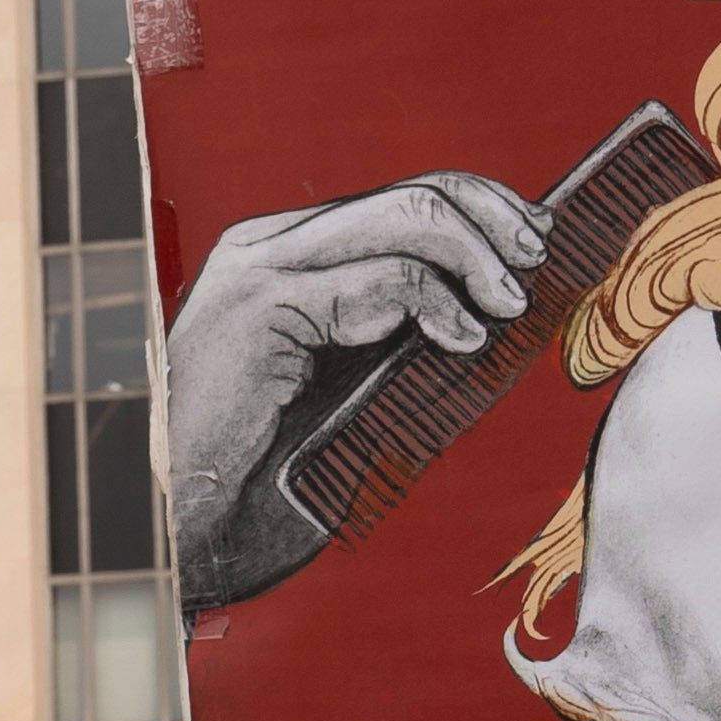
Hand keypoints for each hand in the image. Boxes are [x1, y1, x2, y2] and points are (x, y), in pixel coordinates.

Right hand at [163, 173, 546, 609]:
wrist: (181, 528)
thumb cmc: (262, 475)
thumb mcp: (345, 387)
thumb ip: (396, 339)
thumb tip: (495, 312)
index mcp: (286, 259)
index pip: (401, 199)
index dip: (481, 210)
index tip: (532, 243)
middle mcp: (269, 247)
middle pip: (414, 191)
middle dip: (495, 218)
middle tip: (538, 261)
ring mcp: (260, 270)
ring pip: (408, 216)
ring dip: (480, 258)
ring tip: (510, 305)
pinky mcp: (262, 307)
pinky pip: (388, 281)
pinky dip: (443, 307)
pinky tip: (465, 342)